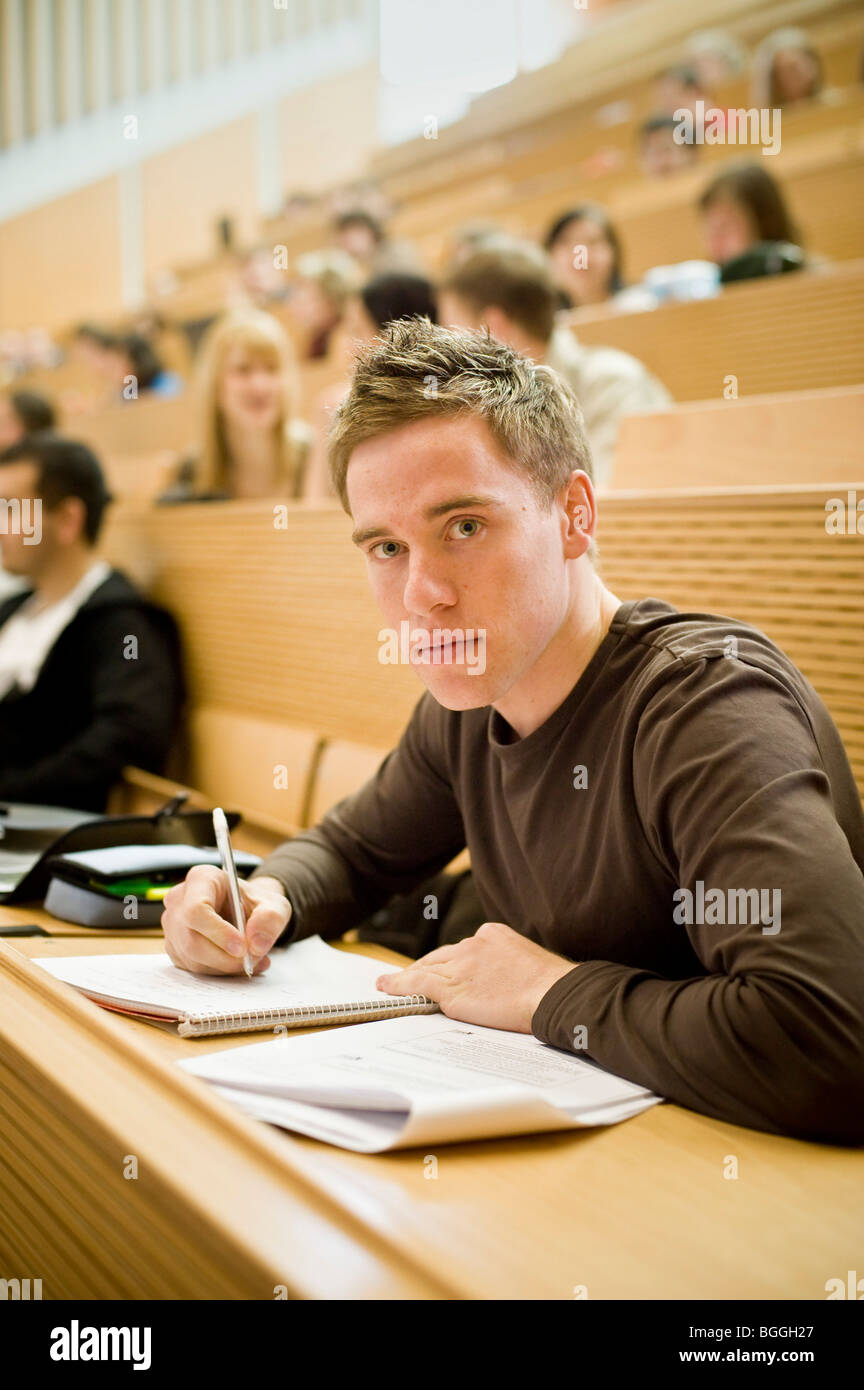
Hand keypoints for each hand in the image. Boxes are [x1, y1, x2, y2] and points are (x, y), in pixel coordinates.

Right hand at [161, 868, 291, 975]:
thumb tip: (256, 944)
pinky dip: (219, 972)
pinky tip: (238, 964)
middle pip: (192, 939)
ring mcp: (173, 925)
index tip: (242, 948)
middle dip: (225, 958)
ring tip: (253, 961)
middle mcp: (180, 900)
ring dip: (225, 967)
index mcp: (202, 878)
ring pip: (192, 957)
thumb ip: (271, 919)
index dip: (218, 932)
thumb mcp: (275, 905)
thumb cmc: (255, 904)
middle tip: (253, 959)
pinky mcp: (176, 947)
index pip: (197, 909)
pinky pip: (193, 968)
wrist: (247, 913)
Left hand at [376, 921, 576, 1031]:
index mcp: (492, 934)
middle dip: (425, 966)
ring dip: (406, 976)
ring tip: (391, 983)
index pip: (462, 948)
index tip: (445, 970)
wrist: (554, 994)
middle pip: (440, 956)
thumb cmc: (552, 987)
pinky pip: (416, 983)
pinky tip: (387, 987)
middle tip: (410, 975)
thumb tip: (504, 981)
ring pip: (425, 968)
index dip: (449, 962)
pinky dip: (398, 984)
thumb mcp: (529, 964)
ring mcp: (460, 965)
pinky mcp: (451, 986)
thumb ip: (508, 966)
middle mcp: (473, 944)